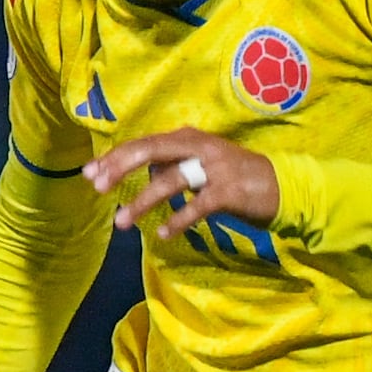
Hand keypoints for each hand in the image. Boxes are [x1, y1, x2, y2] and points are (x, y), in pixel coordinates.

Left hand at [87, 129, 278, 241]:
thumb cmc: (236, 177)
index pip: (144, 143)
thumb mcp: (201, 165)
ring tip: (122, 223)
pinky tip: (162, 233)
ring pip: (171, 180)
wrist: (282, 186)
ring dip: (143, 201)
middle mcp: (199, 146)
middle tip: (98, 188)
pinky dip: (179, 219)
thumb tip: (145, 176)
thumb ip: (173, 167)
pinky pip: (198, 205)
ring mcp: (215, 167)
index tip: (90, 174)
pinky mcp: (229, 190)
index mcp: (188, 138)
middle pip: (152, 150)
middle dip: (121, 168)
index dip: (115, 157)